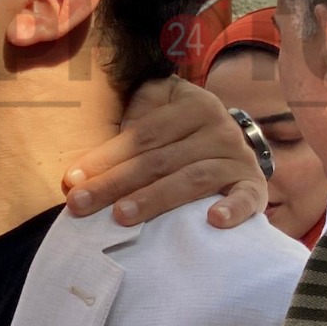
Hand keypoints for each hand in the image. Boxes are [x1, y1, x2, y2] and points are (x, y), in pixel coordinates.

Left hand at [60, 75, 266, 227]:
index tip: (72, 179)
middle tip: (81, 204)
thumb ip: (131, 117)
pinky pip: (247, 198)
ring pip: (191, 179)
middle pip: (158, 160)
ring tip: (122, 216)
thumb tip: (91, 156)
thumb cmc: (180, 130)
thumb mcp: (159, 106)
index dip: (105, 157)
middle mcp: (218, 128)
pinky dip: (233, 209)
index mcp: (192, 105)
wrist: (233, 140)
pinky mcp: (254, 186)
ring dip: (155, 199)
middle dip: (114, 183)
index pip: (142, 135)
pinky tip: (213, 221)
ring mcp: (238, 158)